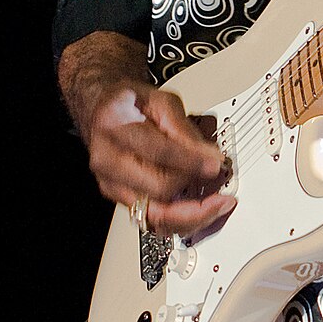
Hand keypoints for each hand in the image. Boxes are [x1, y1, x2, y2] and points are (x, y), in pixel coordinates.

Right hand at [86, 83, 236, 237]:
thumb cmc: (130, 104)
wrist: (102, 112)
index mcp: (116, 126)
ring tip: (216, 207)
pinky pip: (151, 220)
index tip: (215, 165)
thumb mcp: (161, 101)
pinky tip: (199, 212)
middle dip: (194, 190)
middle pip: (157, 189)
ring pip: (154, 215)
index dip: (191, 161)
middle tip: (221, 190)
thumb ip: (184, 129)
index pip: (158, 151)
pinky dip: (178, 220)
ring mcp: (111, 183)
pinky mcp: (119, 198)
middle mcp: (108, 160)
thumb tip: (210, 155)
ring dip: (190, 216)